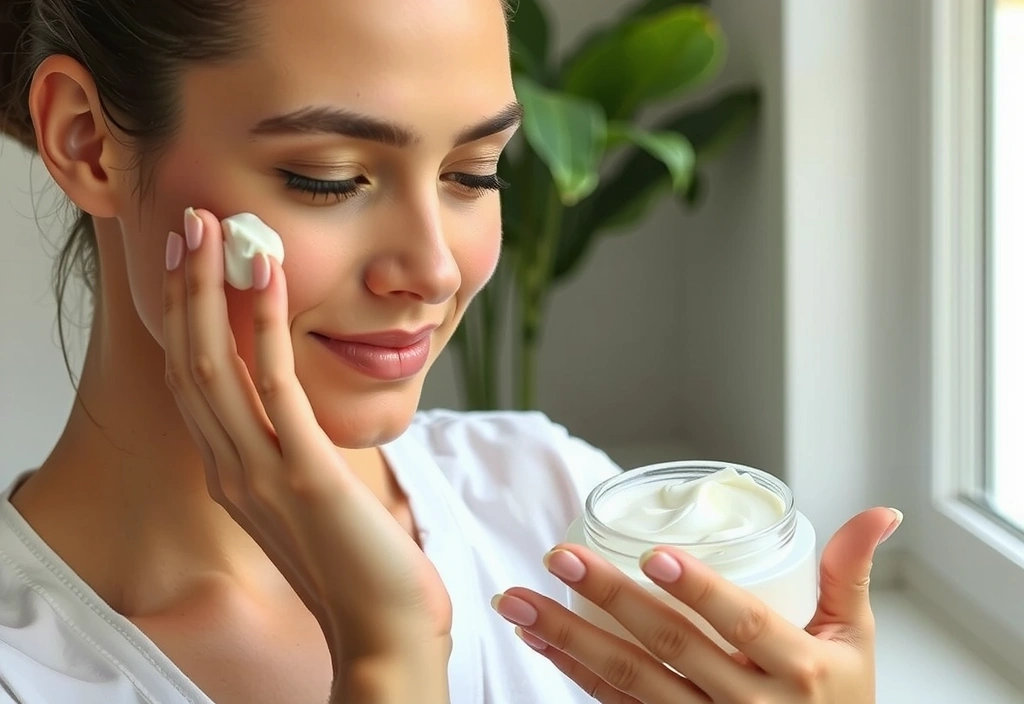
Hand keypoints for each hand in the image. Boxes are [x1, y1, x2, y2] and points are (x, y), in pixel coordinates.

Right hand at [162, 208, 451, 669]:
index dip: (187, 318)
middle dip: (185, 289)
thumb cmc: (358, 562)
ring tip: (214, 228)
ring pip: (212, 366)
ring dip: (208, 291)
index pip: (194, 382)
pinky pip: (273, 384)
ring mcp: (258, 473)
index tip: (196, 260)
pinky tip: (266, 274)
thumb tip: (302, 408)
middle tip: (191, 223)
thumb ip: (293, 451)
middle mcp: (231, 469)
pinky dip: (263, 323)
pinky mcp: (301, 474)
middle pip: (188, 363)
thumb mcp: (312, 496)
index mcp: (232, 473)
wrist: (383, 630)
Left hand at [492, 507, 901, 702]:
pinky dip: (573, 675)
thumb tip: (880, 513)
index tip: (654, 556)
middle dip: (610, 601)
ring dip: (568, 639)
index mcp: (799, 671)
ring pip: (628, 682)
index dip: (701, 591)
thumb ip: (849, 574)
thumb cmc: (838, 702)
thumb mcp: (854, 642)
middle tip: (560, 557)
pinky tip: (539, 643)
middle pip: (671, 648)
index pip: (745, 624)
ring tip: (518, 602)